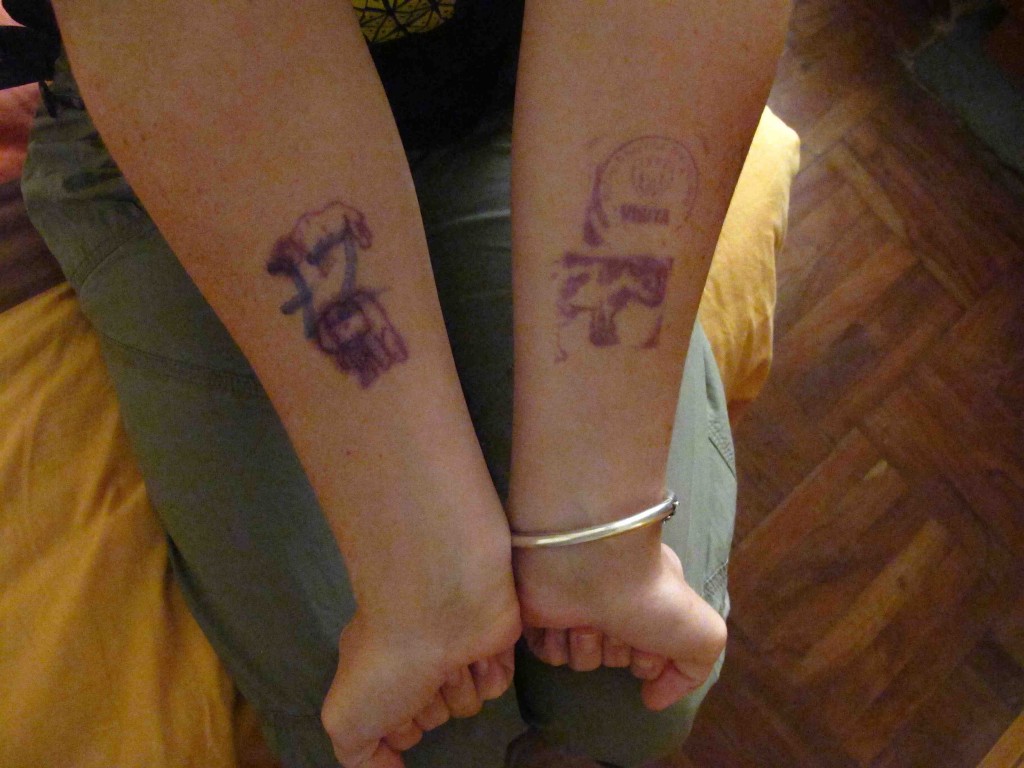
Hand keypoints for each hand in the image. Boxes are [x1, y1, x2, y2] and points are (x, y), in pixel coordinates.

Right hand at [322, 540, 520, 766]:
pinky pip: (497, 685)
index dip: (395, 727)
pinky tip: (475, 653)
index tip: (391, 710)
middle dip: (428, 710)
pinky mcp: (493, 644)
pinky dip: (487, 675)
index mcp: (380, 671)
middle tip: (421, 683)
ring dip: (458, 690)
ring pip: (467, 704)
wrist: (436, 607)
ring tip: (449, 661)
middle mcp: (418, 660)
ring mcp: (457, 650)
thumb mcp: (345, 719)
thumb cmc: (385, 661)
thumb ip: (360, 755)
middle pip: (432, 717)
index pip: (394, 725)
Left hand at [515, 531, 725, 710]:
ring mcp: (574, 607)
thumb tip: (654, 699)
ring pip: (579, 660)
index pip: (649, 659)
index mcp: (649, 604)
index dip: (649, 659)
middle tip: (616, 625)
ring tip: (587, 617)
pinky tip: (561, 620)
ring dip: (584, 645)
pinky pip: (547, 653)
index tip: (649, 639)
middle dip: (615, 650)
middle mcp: (612, 605)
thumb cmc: (650, 594)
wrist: (591, 561)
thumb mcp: (703, 633)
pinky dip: (555, 643)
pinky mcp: (539, 612)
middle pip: (613, 659)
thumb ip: (693, 671)